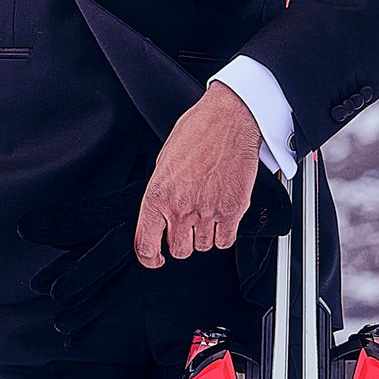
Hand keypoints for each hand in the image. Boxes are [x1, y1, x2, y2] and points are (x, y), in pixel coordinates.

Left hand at [135, 82, 262, 266]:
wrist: (229, 120)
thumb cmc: (197, 132)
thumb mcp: (164, 162)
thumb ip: (160, 193)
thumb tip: (160, 215)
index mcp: (157, 196)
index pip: (145, 245)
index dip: (149, 258)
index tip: (155, 258)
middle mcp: (181, 208)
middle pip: (179, 251)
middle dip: (182, 242)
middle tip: (186, 227)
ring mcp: (208, 211)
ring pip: (203, 247)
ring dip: (204, 237)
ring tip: (206, 214)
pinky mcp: (233, 210)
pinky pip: (226, 241)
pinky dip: (224, 235)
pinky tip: (221, 219)